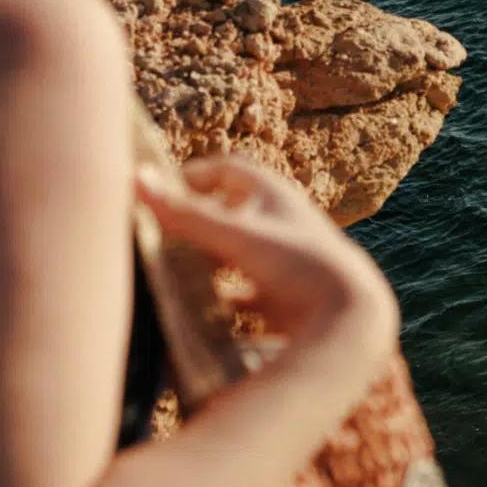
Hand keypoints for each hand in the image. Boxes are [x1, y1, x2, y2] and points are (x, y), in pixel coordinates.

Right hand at [136, 156, 397, 357]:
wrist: (351, 317)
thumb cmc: (300, 265)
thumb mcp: (238, 236)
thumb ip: (186, 214)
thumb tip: (135, 178)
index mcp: (273, 196)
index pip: (227, 169)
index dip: (193, 175)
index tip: (160, 193)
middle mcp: (280, 223)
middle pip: (229, 212)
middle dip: (195, 222)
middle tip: (158, 237)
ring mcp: (283, 261)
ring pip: (236, 254)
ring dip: (206, 263)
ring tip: (169, 274)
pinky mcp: (285, 298)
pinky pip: (244, 296)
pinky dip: (221, 302)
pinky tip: (197, 316)